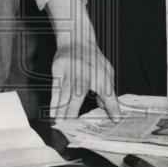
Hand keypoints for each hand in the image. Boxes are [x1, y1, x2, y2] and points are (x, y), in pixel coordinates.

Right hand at [45, 0, 121, 121]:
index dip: (112, 106)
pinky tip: (52, 112)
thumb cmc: (92, 58)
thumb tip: (111, 113)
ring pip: (64, 93)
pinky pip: (55, 89)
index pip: (107, 91)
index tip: (115, 119)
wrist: (76, 38)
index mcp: (100, 73)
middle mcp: (84, 72)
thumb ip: (108, 92)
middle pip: (78, 95)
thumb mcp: (106, 71)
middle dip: (74, 112)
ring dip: (61, 110)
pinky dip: (54, 102)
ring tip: (60, 124)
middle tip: (72, 128)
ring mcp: (69, 70)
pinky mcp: (58, 69)